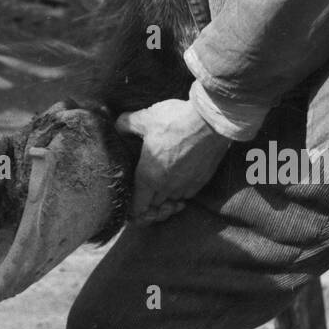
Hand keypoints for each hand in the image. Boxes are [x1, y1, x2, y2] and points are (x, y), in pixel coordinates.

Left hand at [115, 98, 230, 225]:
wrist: (210, 121)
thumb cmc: (176, 121)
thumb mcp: (145, 118)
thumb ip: (126, 124)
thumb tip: (117, 126)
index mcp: (148, 176)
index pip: (137, 209)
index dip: (132, 210)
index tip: (134, 199)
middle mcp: (166, 187)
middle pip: (154, 206)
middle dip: (149, 201)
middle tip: (146, 187)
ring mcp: (186, 186)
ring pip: (171, 200)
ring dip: (166, 196)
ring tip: (163, 182)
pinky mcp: (201, 181)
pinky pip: (187, 194)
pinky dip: (182, 191)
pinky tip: (179, 176)